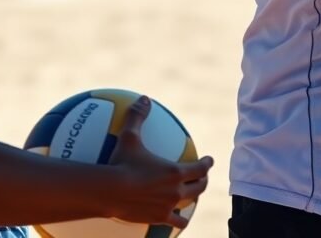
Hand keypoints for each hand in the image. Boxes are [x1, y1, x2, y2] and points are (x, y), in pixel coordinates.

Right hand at [111, 96, 212, 227]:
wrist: (111, 192)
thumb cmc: (121, 162)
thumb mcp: (129, 136)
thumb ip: (138, 116)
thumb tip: (144, 98)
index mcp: (175, 171)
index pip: (200, 168)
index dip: (207, 163)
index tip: (209, 160)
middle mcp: (176, 191)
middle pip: (199, 187)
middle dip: (203, 181)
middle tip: (202, 176)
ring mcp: (169, 207)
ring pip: (189, 205)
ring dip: (192, 201)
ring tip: (190, 200)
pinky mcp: (159, 219)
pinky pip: (174, 223)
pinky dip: (177, 221)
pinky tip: (173, 221)